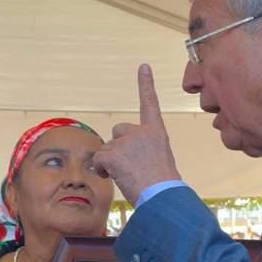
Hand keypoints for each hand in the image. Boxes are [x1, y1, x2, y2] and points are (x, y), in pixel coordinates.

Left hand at [93, 63, 180, 204]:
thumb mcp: (159, 161)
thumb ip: (143, 150)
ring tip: (129, 176)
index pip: (150, 103)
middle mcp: (141, 131)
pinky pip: (99, 160)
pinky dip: (102, 169)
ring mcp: (127, 141)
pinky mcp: (113, 153)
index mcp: (157, 132)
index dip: (145, 84)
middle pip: (118, 131)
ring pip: (108, 148)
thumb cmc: (162, 186)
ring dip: (111, 162)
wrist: (161, 196)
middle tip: (132, 168)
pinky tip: (116, 177)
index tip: (143, 66)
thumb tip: (121, 158)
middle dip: (119, 147)